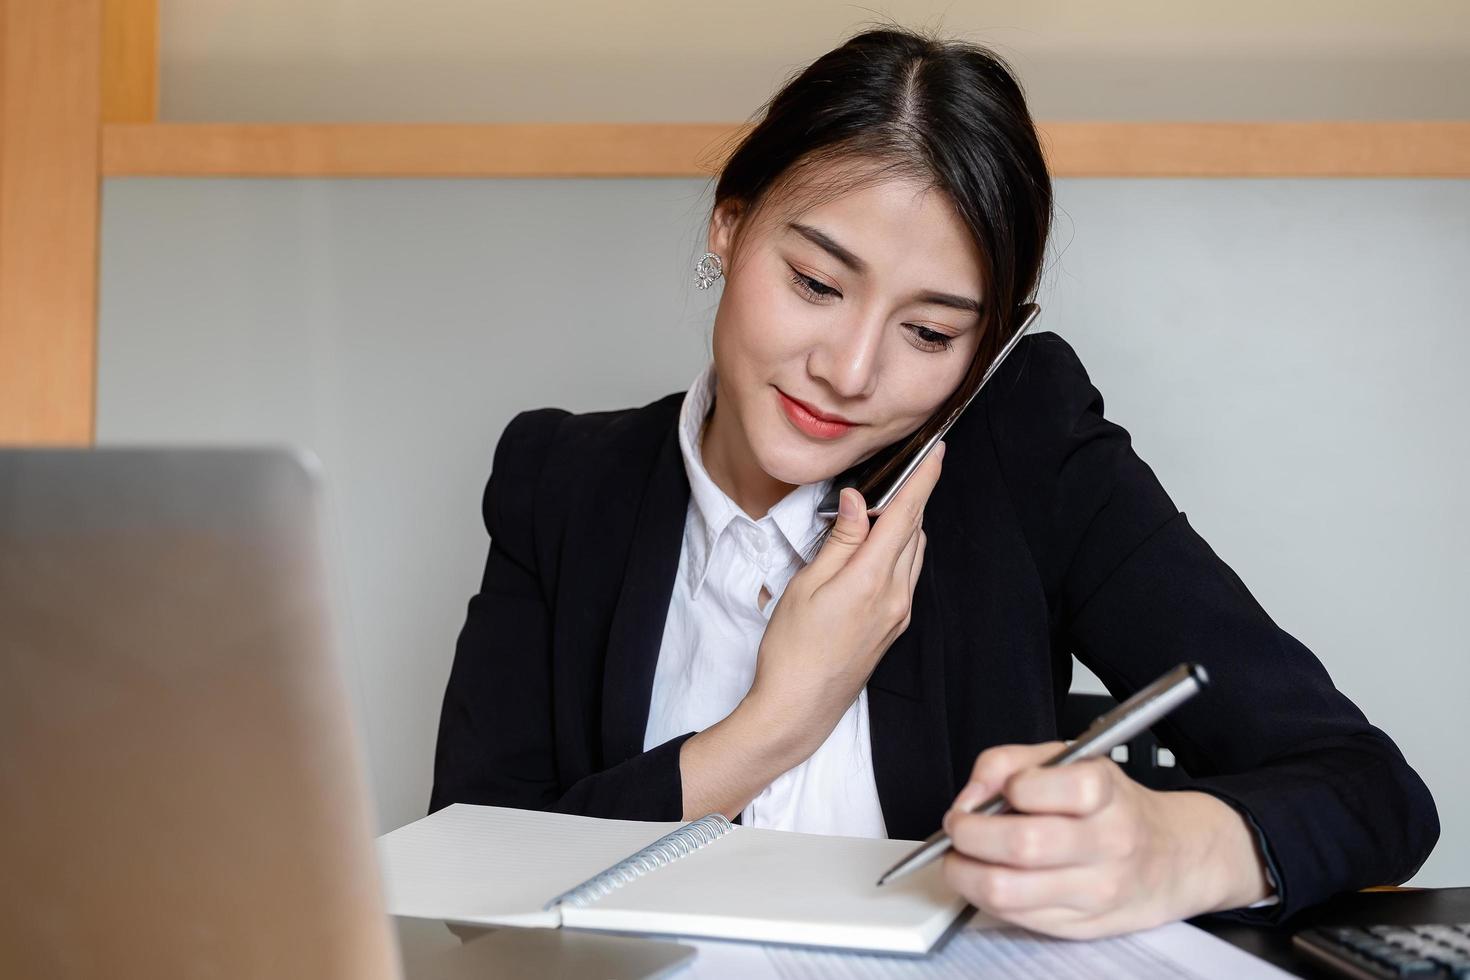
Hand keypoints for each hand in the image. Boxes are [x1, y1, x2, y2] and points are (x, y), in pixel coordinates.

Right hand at [743, 442, 944, 766]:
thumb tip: (859, 502)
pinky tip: (878, 548)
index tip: (938, 452)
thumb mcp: (806, 586)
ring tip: (882, 507)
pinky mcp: (894, 627)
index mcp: (873, 581)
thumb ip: (840, 541)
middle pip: (914, 532)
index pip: (906, 517)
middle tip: (900, 471)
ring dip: (905, 526)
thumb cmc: (792, 650)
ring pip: (913, 554)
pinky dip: (899, 552)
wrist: (799, 708)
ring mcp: (899, 615)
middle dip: (911, 498)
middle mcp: (896, 597)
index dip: (923, 480)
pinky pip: (906, 576)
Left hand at [940, 742, 1271, 938]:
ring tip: (962, 855)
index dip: (1004, 788)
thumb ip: (1010, 762)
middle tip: (958, 825)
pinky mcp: (1081, 925)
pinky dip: (985, 896)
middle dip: (969, 834)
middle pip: (1020, 845)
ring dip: (966, 872)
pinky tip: (989, 876)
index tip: (991, 791)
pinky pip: (1014, 915)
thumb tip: (971, 795)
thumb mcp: (1070, 760)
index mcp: (1105, 792)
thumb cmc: (1113, 806)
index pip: (1044, 787)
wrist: (1173, 858)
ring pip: (1008, 890)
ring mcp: (1096, 890)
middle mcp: (1107, 843)